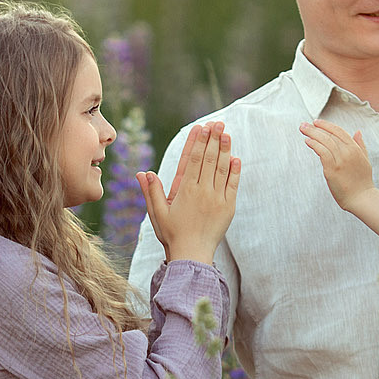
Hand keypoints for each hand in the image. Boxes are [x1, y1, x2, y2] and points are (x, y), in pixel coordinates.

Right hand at [141, 122, 239, 263]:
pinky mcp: (227, 207)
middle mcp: (202, 191)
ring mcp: (216, 198)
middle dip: (213, 140)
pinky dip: (234, 171)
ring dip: (225, 150)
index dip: (198, 142)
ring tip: (227, 134)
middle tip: (218, 124)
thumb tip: (143, 173)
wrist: (192, 255)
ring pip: (222, 169)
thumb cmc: (172, 234)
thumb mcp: (157, 212)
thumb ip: (152, 191)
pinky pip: (232, 185)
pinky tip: (236, 158)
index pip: (193, 159)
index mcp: (185, 190)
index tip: (202, 128)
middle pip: (208, 159)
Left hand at [299, 120, 374, 210]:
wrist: (362, 198)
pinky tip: (307, 141)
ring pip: (324, 142)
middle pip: (329, 135)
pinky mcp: (332, 170)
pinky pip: (322, 153)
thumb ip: (360, 145)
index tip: (316, 122)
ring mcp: (340, 161)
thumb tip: (357, 131)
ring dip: (312, 134)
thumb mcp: (365, 159)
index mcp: (355, 149)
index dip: (326, 125)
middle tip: (304, 124)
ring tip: (303, 129)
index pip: (339, 131)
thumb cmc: (363, 181)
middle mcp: (347, 152)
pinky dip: (314, 145)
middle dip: (315, 128)